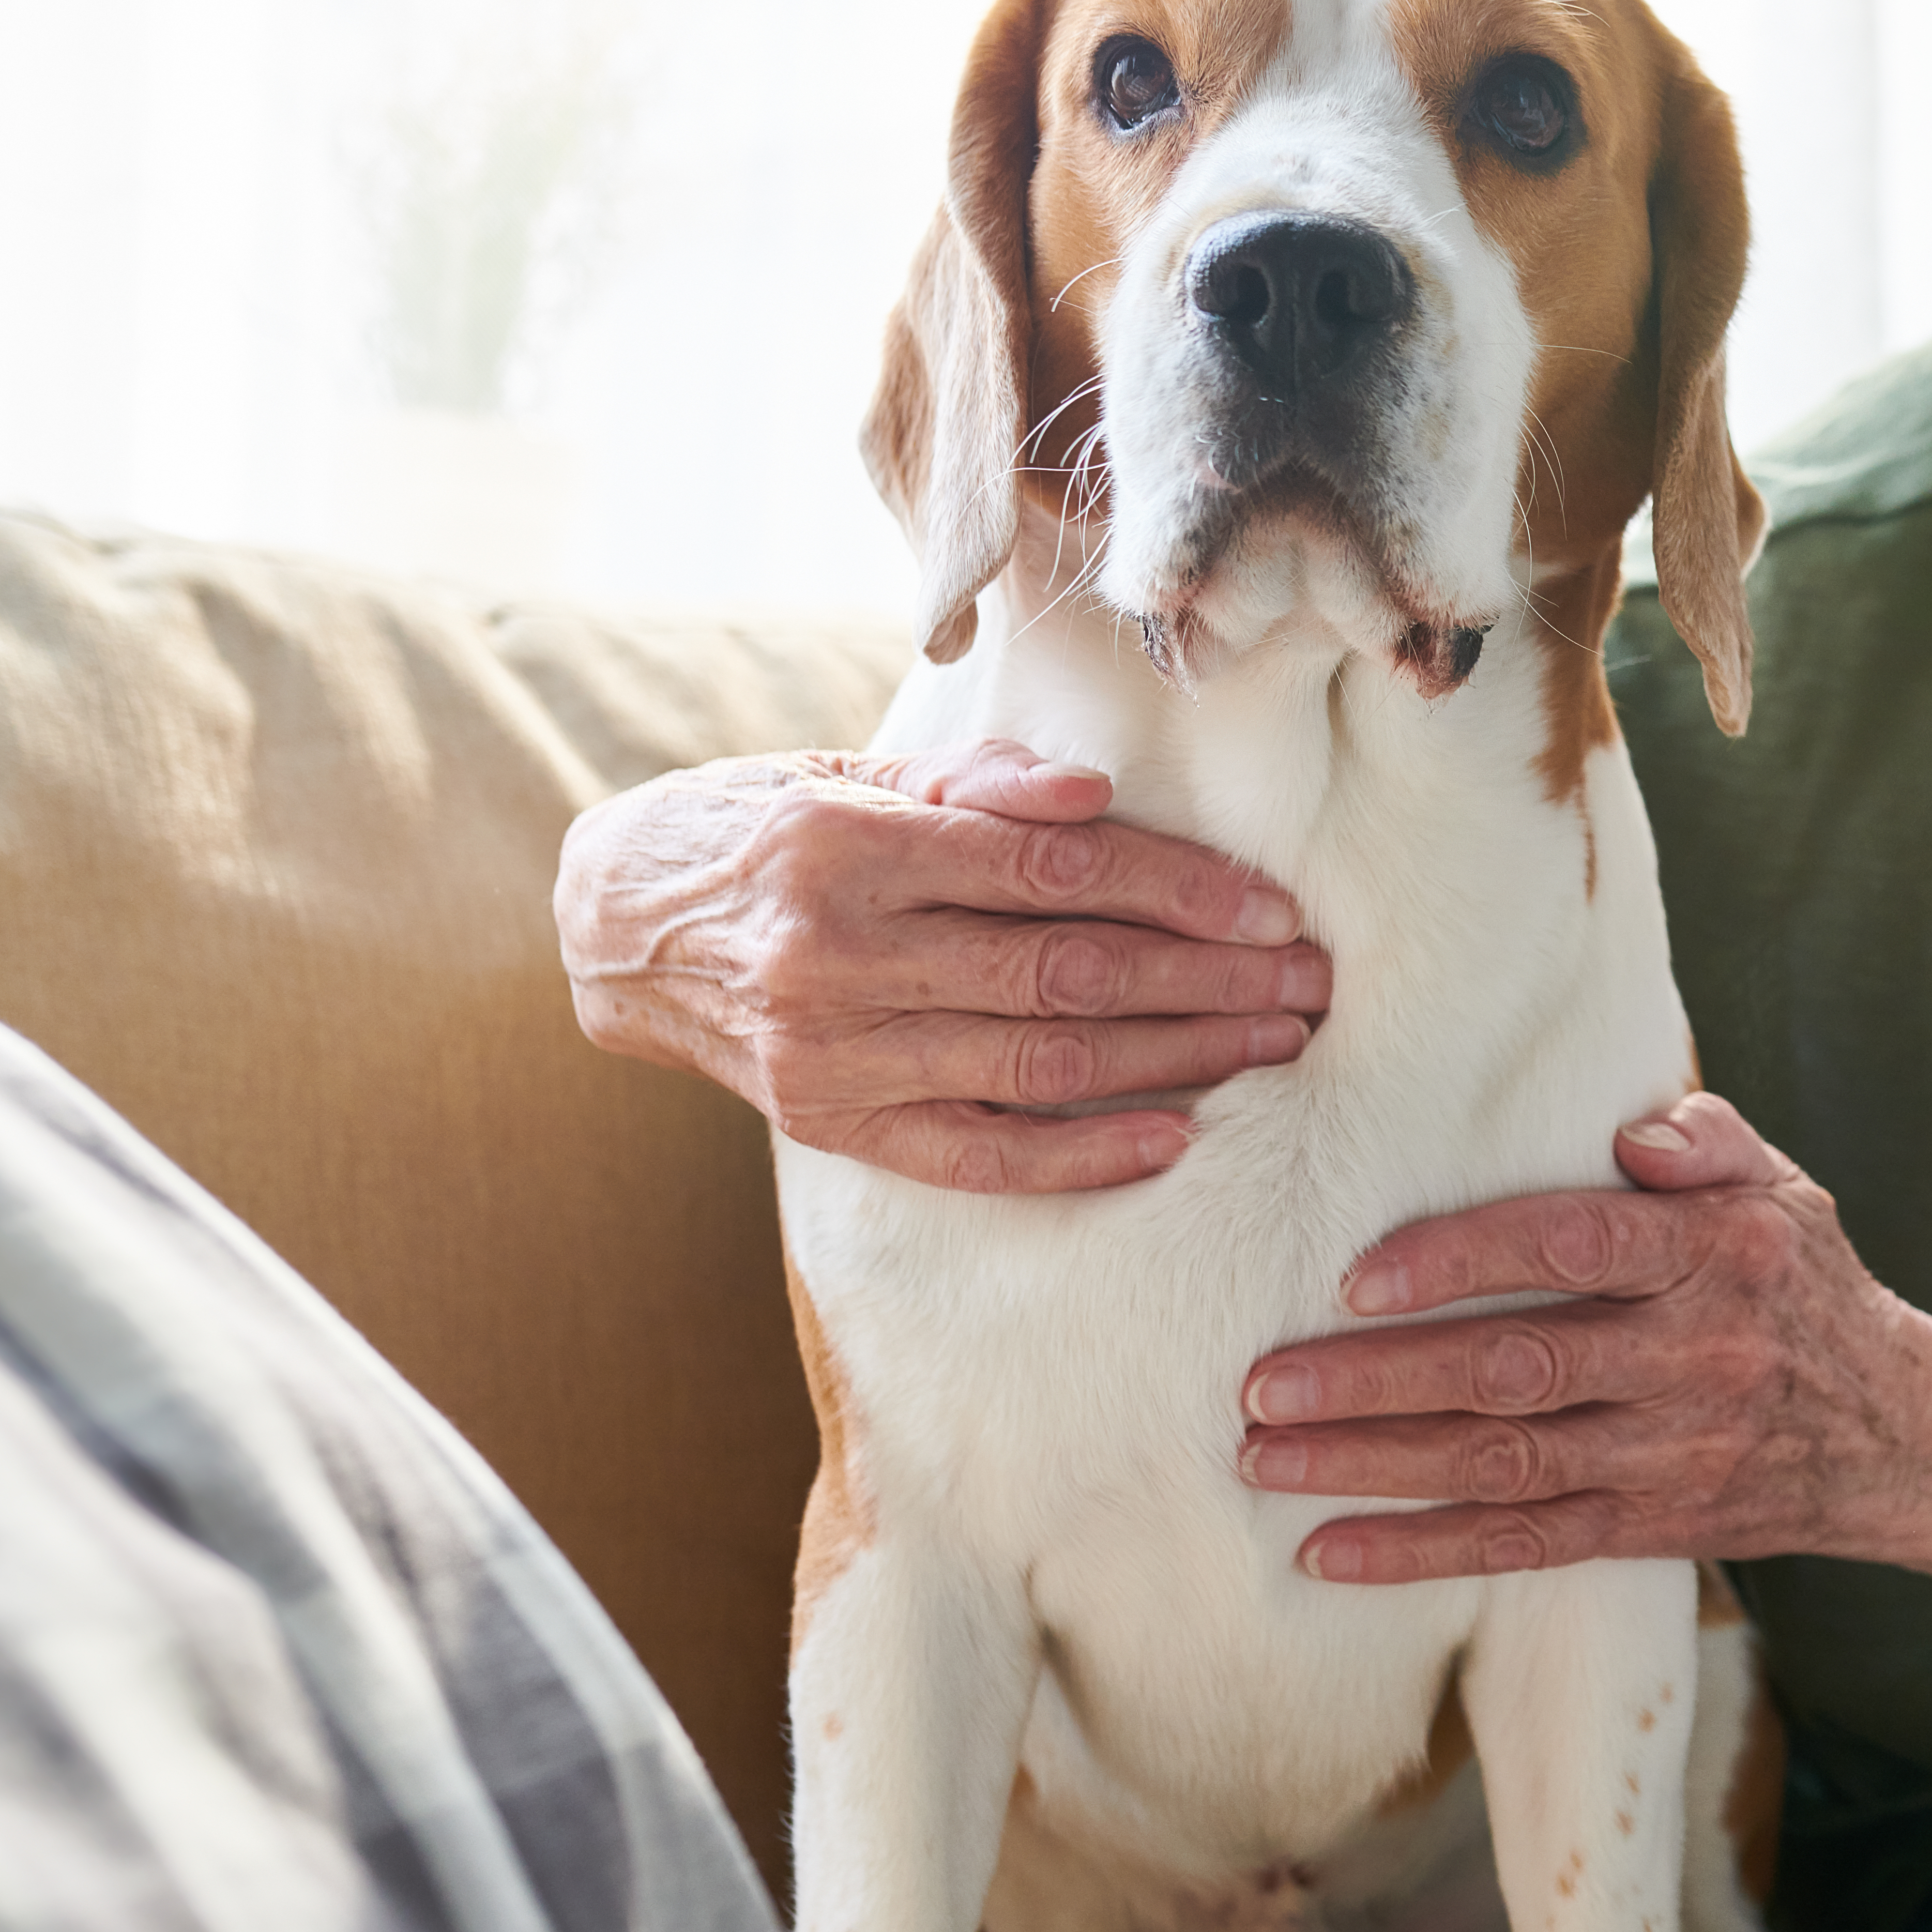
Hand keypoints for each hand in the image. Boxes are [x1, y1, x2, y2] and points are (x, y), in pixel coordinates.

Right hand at [554, 739, 1331, 1191]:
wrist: (621, 928)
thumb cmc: (765, 834)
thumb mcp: (851, 774)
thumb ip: (976, 786)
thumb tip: (1096, 799)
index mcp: (849, 842)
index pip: (1055, 871)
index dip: (1181, 891)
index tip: (1274, 909)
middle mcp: (839, 952)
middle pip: (1070, 972)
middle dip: (1209, 980)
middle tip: (1310, 982)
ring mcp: (834, 1051)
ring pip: (1045, 1063)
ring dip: (1178, 1059)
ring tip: (1274, 1043)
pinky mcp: (833, 1126)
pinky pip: (982, 1155)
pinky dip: (1083, 1157)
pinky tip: (1172, 1140)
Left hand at [1235, 1094, 1931, 1585]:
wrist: (1906, 1437)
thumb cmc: (1809, 1289)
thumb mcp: (1782, 1191)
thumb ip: (1704, 1140)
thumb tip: (1632, 1128)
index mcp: (1714, 1255)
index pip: (1570, 1247)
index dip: (1460, 1261)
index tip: (1357, 1276)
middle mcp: (1692, 1357)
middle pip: (1515, 1368)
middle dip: (1378, 1379)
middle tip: (1264, 1383)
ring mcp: (1671, 1453)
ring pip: (1504, 1463)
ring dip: (1375, 1464)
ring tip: (1268, 1457)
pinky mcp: (1654, 1526)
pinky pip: (1525, 1545)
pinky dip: (1422, 1551)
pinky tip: (1333, 1552)